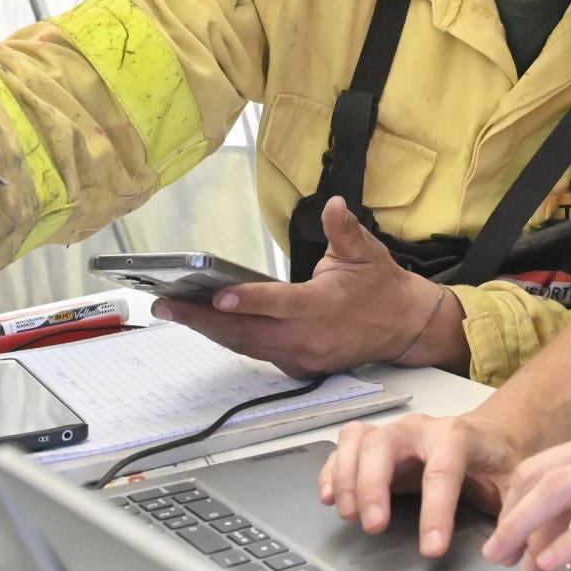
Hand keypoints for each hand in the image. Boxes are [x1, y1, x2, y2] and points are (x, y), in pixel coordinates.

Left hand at [155, 195, 465, 376]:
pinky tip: (204, 323)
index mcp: (324, 306)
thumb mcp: (368, 252)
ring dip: (209, 330)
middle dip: (204, 320)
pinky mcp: (298, 365)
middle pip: (248, 332)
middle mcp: (309, 337)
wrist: (405, 329)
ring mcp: (302, 356)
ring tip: (173, 311)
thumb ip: (345, 230)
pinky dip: (229, 338)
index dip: (247, 301)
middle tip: (165, 305)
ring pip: (247, 345)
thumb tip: (333, 205)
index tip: (217, 295)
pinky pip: (257, 352)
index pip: (280, 304)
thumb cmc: (382, 287)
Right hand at [319, 409, 523, 556]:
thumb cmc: (496, 458)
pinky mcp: (377, 444)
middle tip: (375, 526)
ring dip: (347, 477)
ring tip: (349, 512)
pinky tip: (330, 495)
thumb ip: (512, 510)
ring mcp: (395, 433)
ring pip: (359, 440)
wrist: (489, 434)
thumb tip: (507, 547)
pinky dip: (332, 470)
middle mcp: (420, 429)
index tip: (432, 546)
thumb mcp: (513, 481)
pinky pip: (344, 446)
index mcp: (457, 436)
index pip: (442, 470)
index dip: (435, 511)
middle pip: (384, 445)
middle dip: (373, 485)